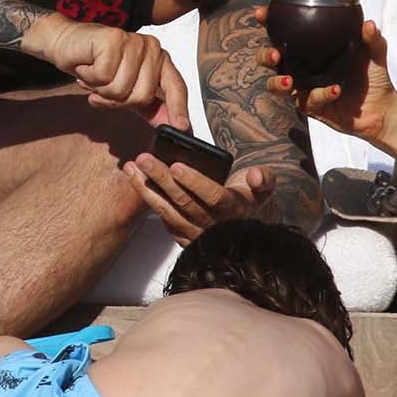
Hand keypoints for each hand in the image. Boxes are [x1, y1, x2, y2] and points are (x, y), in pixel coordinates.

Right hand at [27, 14, 191, 128]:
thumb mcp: (127, 91)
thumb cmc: (96, 66)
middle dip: (116, 100)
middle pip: (142, 96)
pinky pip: (104, 77)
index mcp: (159, 59)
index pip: (176, 86)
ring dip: (100, 89)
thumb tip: (172, 126)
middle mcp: (151, 48)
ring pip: (121, 89)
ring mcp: (134, 42)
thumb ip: (150, 107)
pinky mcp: (114, 39)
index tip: (181, 127)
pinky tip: (87, 66)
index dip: (178, 108)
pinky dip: (89, 78)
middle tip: (103, 87)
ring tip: (94, 75)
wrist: (67, 44)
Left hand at [123, 152, 265, 243]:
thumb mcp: (263, 188)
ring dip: (147, 190)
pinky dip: (148, 201)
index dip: (194, 181)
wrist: (242, 226)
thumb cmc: (247, 198)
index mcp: (234, 210)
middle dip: (161, 178)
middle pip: (184, 202)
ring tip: (132, 168)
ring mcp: (197, 234)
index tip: (176, 165)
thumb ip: (264, 179)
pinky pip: (163, 220)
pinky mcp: (183, 238)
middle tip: (144, 158)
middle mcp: (214, 225)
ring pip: (168, 212)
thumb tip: (255, 176)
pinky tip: (137, 182)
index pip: (213, 196)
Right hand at [258, 10, 396, 143]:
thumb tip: (368, 24)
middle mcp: (302, 68)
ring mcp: (304, 88)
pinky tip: (335, 89)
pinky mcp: (312, 107)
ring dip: (277, 81)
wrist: (382, 107)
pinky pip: (308, 101)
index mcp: (310, 50)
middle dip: (264, 55)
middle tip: (275, 53)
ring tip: (289, 79)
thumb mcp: (374, 53)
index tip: (261, 14)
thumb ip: (372, 38)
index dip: (268, 24)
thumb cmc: (372, 76)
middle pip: (269, 61)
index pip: (283, 34)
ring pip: (275, 86)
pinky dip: (321, 94)